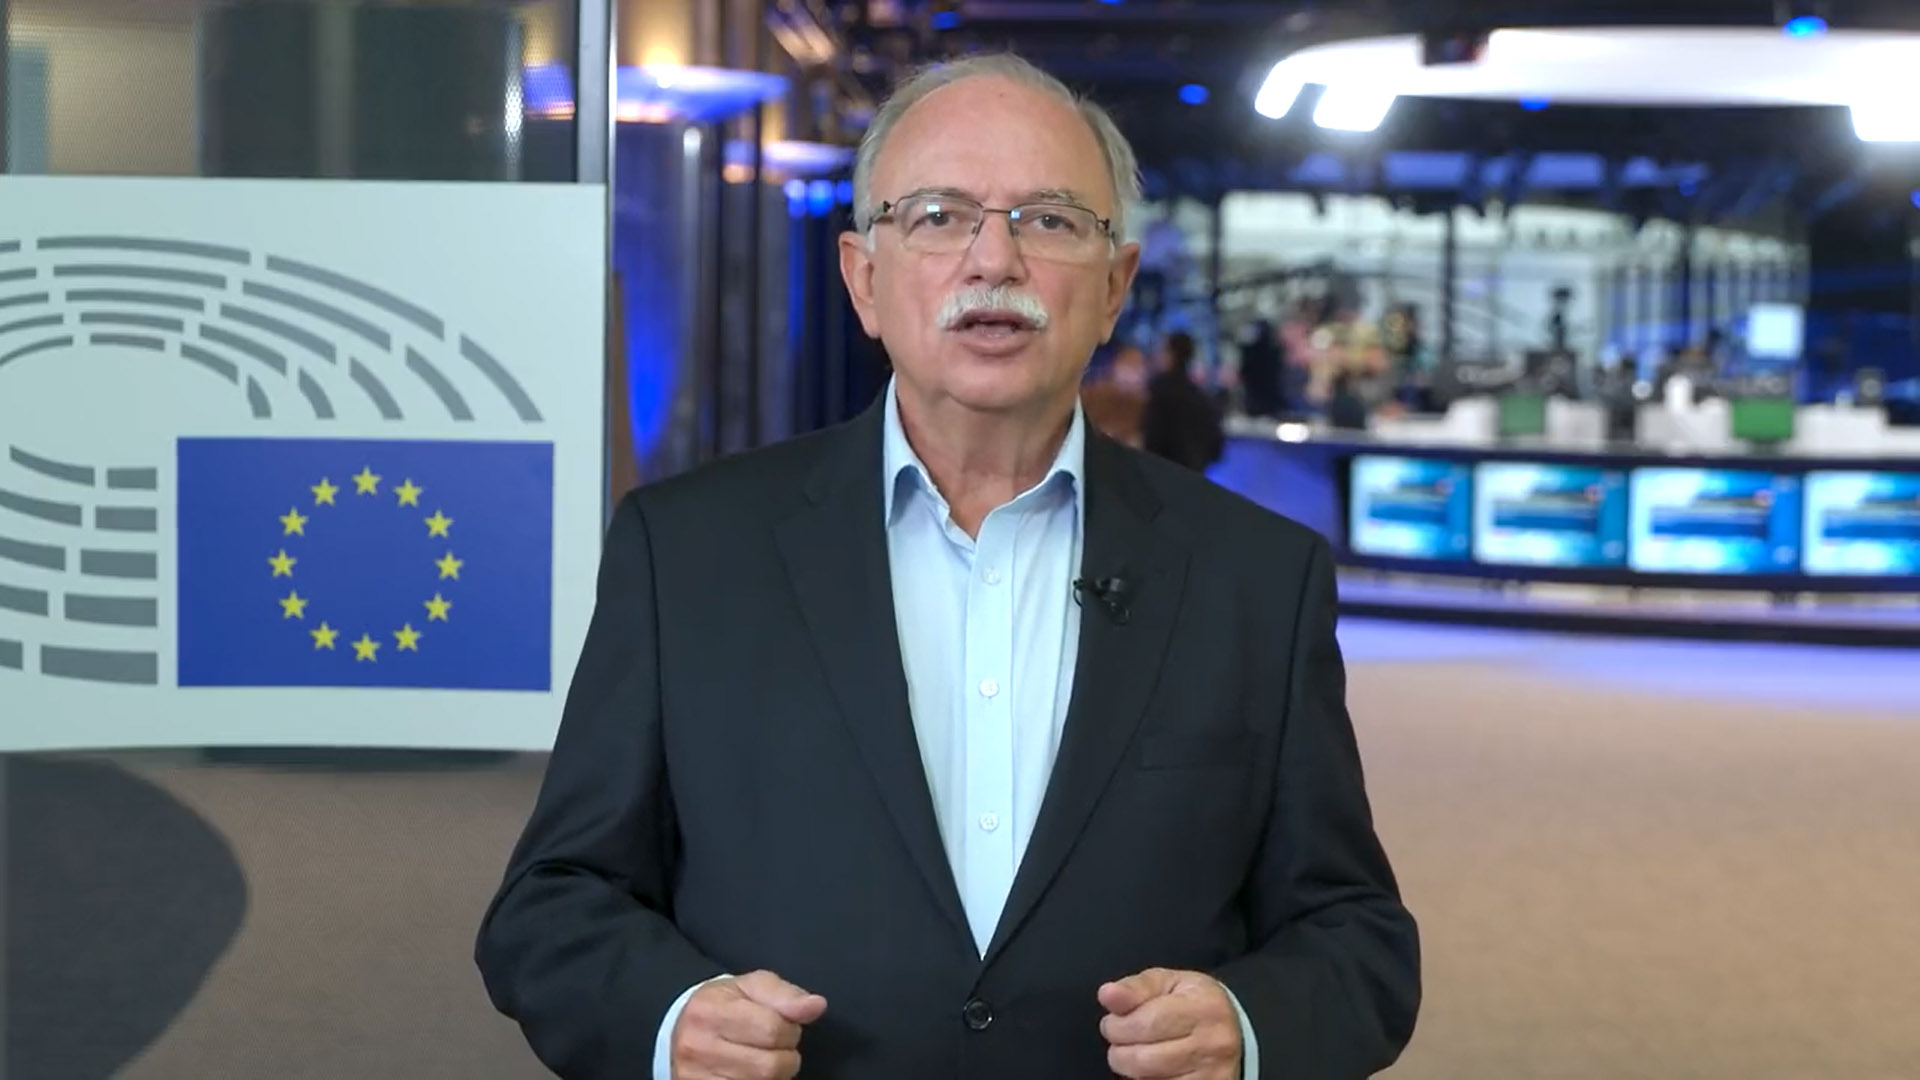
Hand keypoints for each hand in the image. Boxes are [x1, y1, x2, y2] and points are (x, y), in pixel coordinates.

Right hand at [671, 970, 826, 1079]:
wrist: (677, 1030)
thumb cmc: (720, 1005)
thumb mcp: (751, 987)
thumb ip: (785, 994)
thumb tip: (816, 1006)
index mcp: (710, 1011)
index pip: (772, 1029)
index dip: (789, 1030)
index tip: (784, 1026)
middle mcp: (698, 1047)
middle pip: (769, 1066)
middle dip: (785, 1057)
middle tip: (775, 1047)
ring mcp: (695, 1077)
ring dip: (773, 1076)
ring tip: (762, 1059)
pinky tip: (750, 1074)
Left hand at [1098, 968, 1241, 1079]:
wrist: (1235, 1032)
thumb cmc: (1194, 1004)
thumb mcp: (1168, 983)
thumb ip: (1136, 988)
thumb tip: (1108, 995)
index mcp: (1204, 1007)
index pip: (1146, 1023)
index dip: (1118, 1025)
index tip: (1113, 1021)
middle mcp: (1213, 1044)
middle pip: (1142, 1059)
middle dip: (1119, 1049)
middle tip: (1123, 1038)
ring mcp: (1211, 1076)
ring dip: (1131, 1069)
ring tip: (1137, 1051)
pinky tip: (1153, 1069)